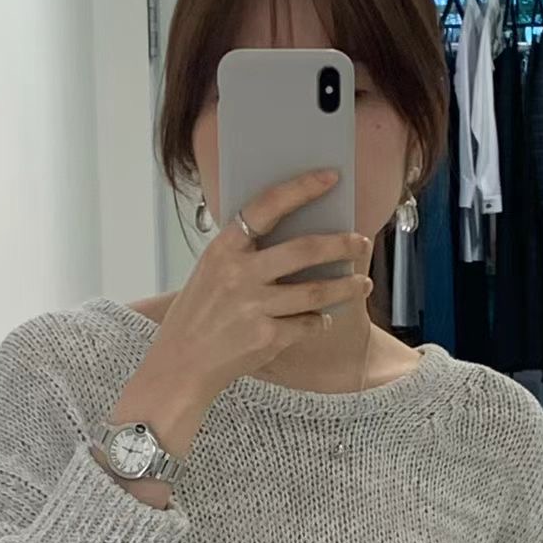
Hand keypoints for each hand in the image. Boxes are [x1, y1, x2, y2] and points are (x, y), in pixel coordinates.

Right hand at [151, 169, 373, 399]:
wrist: (180, 364)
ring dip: (347, 287)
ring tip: (362, 285)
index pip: (267, 206)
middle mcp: (238, 275)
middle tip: (362, 243)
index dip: (302, 188)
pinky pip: (308, 324)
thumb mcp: (211, 272)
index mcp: (223, 249)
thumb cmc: (199, 315)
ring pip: (317, 292)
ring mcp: (253, 308)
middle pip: (305, 250)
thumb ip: (246, 253)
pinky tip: (322, 319)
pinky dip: (319, 322)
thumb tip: (300, 235)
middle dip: (343, 245)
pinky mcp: (266, 339)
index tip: (330, 178)